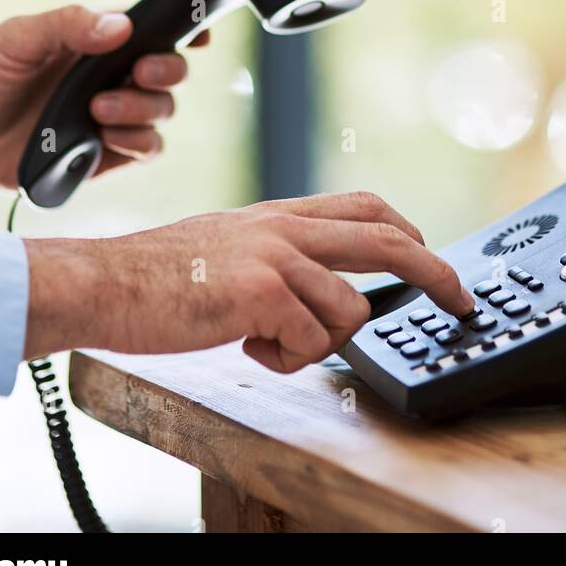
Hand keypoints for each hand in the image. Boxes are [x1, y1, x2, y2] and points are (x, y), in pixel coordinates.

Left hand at [0, 5, 206, 196]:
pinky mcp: (104, 155)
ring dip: (142, 107)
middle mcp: (110, 75)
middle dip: (167, 69)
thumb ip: (67, 25)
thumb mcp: (16, 39)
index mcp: (95, 39)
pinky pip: (146, 148)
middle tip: (139, 72)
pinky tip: (108, 135)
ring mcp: (110, 115)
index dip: (185, 27)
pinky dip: (138, 141)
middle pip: (170, 69)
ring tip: (98, 109)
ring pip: (162, 110)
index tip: (198, 32)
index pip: (153, 27)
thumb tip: (123, 26)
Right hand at [24, 191, 474, 371]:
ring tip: (265, 340)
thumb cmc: (156, 275)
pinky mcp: (261, 293)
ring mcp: (275, 256)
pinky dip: (282, 359)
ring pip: (349, 310)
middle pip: (386, 239)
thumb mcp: (228, 243)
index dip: (406, 228)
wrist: (105, 282)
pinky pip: (308, 342)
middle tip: (460, 299)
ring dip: (318, 342)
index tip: (430, 253)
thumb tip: (316, 283)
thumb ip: (274, 253)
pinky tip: (244, 346)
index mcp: (278, 214)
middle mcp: (284, 227)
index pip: (363, 206)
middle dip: (434, 271)